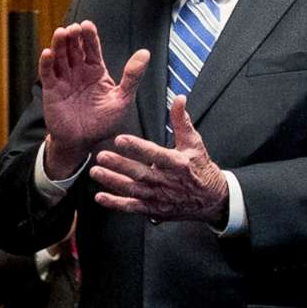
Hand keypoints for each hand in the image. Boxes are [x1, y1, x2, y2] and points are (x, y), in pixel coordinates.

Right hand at [36, 19, 149, 172]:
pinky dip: (46, 63)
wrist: (84, 141)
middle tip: (74, 27)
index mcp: (96, 71)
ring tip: (61, 32)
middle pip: (74, 49)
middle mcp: (78, 72)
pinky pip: (47, 74)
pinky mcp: (51, 90)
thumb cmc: (104, 122)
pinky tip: (47, 52)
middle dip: (73, 37)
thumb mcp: (123, 98)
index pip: (91, 48)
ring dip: (59, 44)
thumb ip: (132, 76)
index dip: (89, 36)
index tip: (87, 25)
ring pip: (60, 57)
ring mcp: (64, 80)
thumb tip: (145, 52)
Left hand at [90, 95, 230, 224]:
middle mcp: (167, 181)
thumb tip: (178, 98)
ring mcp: (159, 196)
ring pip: (133, 189)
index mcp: (178, 163)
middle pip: (140, 173)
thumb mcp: (194, 143)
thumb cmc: (200, 168)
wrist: (211, 199)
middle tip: (101, 155)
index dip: (138, 147)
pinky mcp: (154, 209)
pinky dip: (116, 203)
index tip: (120, 139)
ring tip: (96, 172)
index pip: (155, 154)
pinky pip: (132, 207)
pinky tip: (100, 197)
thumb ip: (182, 121)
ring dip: (113, 181)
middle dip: (119, 164)